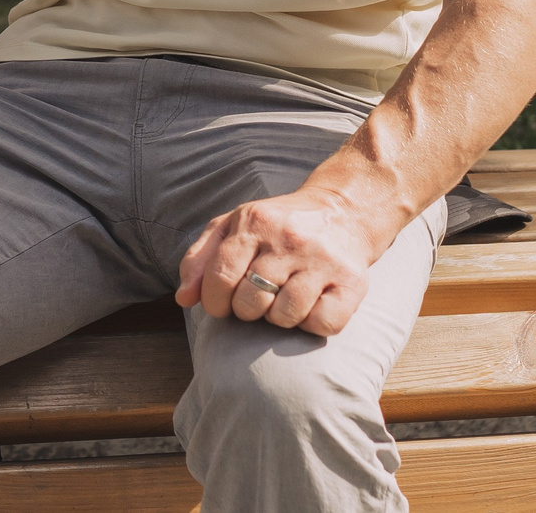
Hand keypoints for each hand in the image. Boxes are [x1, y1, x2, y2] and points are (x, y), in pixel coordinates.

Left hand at [175, 186, 389, 337]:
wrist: (343, 210)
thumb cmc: (277, 226)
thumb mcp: (232, 227)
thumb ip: (200, 259)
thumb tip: (184, 298)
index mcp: (254, 222)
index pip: (220, 277)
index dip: (214, 302)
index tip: (221, 305)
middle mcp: (289, 239)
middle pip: (250, 302)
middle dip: (246, 310)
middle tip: (257, 299)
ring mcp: (322, 260)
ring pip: (285, 317)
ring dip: (278, 318)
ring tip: (283, 299)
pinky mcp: (352, 281)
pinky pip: (322, 324)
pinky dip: (312, 324)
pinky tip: (310, 305)